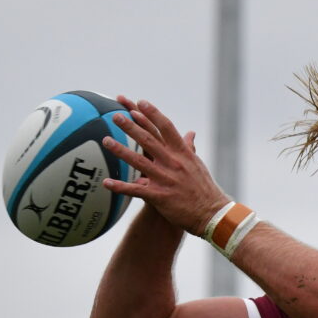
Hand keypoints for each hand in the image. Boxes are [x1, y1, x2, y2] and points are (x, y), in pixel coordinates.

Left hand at [101, 97, 230, 236]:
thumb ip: (189, 147)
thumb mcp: (197, 164)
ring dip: (121, 151)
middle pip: (149, 140)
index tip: (139, 103)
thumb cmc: (204, 189)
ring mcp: (165, 179)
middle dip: (131, 126)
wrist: (211, 214)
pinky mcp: (159, 196)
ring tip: (106, 140)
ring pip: (139, 162)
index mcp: (182, 153)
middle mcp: (173, 163)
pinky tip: (106, 183)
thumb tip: (190, 133)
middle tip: (116, 115)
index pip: (166, 128)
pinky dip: (121, 187)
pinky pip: (136, 190)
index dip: (152, 114)